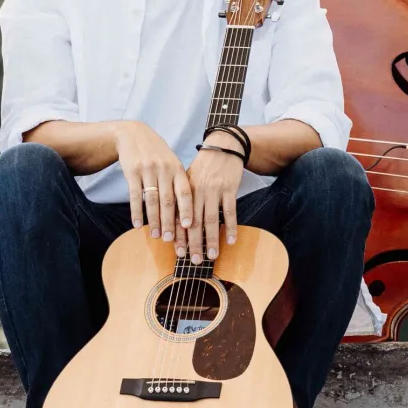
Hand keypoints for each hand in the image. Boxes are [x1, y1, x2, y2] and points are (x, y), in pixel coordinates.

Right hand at [114, 122, 192, 241]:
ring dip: (153, 220)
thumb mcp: (171, 163)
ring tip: (155, 235)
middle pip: (168, 200)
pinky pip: (135, 195)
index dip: (187, 209)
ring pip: (152, 200)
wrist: (134, 134)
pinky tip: (136, 224)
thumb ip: (178, 183)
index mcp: (177, 168)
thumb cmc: (157, 154)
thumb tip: (187, 211)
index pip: (185, 192)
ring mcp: (147, 170)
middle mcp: (164, 169)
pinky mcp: (132, 172)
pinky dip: (136, 211)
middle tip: (170, 240)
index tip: (190, 227)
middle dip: (170, 222)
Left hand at [184, 135, 244, 263]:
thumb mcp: (188, 179)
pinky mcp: (229, 189)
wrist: (222, 146)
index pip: (179, 217)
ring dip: (211, 240)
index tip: (178, 253)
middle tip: (194, 261)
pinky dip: (230, 227)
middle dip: (194, 244)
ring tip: (212, 256)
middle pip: (194, 222)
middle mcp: (197, 192)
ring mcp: (213, 191)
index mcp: (184, 190)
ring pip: (211, 220)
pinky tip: (231, 240)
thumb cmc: (203, 166)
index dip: (179, 236)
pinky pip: (230, 211)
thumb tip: (176, 222)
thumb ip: (182, 199)